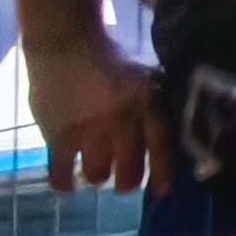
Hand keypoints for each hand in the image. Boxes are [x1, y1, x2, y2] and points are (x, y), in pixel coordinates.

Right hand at [26, 37, 165, 196]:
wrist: (64, 41)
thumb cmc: (109, 59)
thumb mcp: (144, 76)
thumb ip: (156, 103)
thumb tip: (178, 129)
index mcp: (146, 103)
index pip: (160, 145)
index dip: (162, 173)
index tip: (161, 193)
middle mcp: (119, 119)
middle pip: (129, 167)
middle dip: (128, 182)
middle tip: (125, 184)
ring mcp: (87, 129)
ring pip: (98, 173)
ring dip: (99, 177)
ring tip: (97, 173)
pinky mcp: (57, 134)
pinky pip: (61, 171)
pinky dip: (65, 182)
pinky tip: (68, 184)